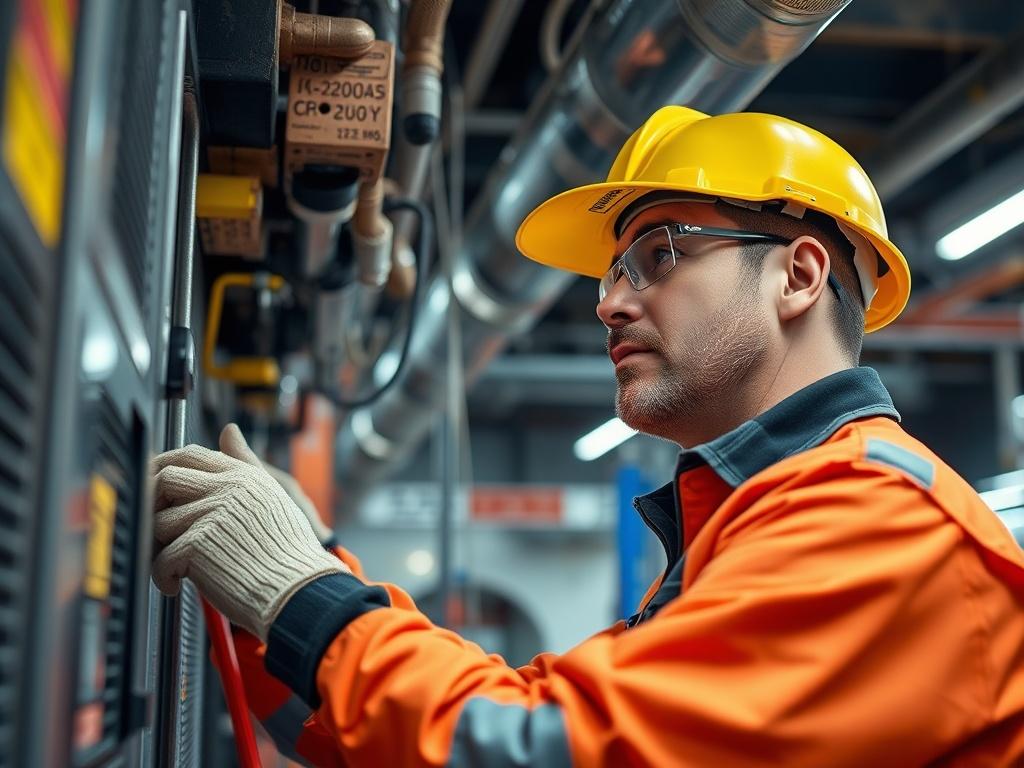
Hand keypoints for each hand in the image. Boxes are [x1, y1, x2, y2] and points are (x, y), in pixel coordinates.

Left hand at [151, 424, 348, 640]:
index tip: (154, 485)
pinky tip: (178, 585)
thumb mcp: (270, 495)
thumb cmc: (287, 550)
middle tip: (158, 530)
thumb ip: (245, 462)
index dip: (163, 466)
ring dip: (160, 547)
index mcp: (242, 476)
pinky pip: (161, 558)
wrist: (298, 589)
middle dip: (152, 504)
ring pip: (159, 522)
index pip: (190, 454)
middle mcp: (226, 489)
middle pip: (165, 479)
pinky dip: (163, 577)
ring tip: (177, 565)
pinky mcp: (198, 544)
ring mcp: (211, 515)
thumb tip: (228, 430)